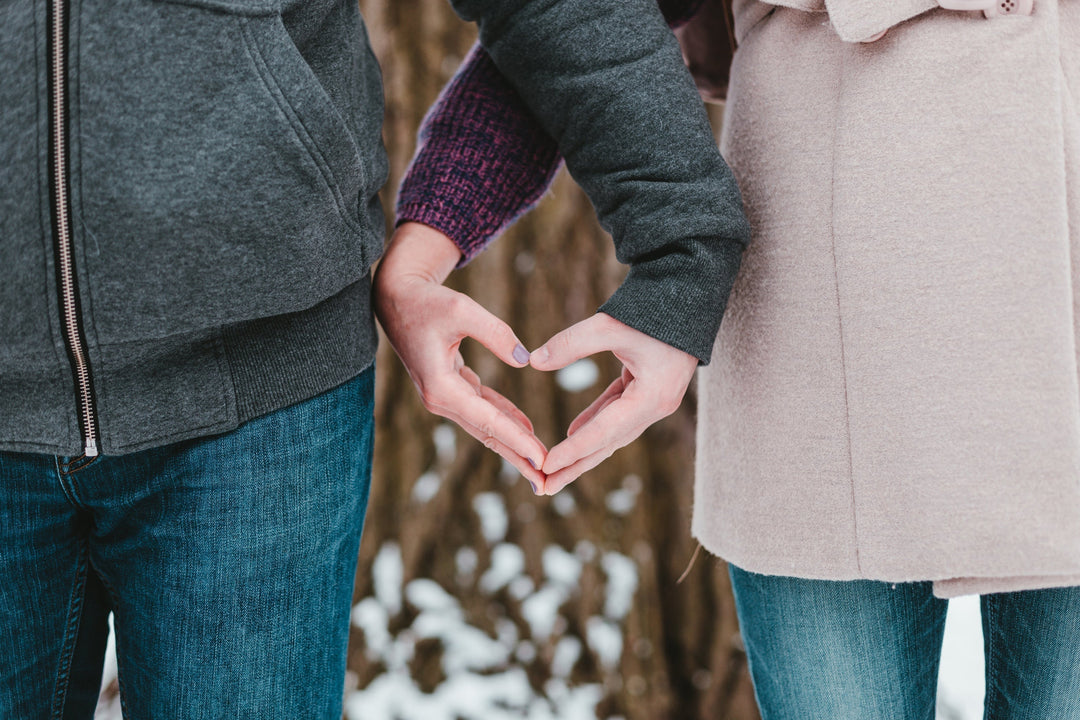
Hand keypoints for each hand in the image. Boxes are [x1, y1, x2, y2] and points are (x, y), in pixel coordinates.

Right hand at [373, 222, 546, 490]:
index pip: (487, 420)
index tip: (542, 458)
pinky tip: (526, 430)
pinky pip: (483, 410)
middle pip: (487, 434)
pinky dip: (504, 420)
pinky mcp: (450, 388)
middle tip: (547, 482)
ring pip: (486, 426)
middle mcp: (440, 399)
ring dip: (513, 445)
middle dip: (517, 457)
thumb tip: (524, 359)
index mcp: (441, 386)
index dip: (517, 440)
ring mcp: (444, 397)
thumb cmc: (427, 303)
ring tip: (540, 466)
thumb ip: (496, 333)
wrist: (396, 299)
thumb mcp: (462, 310)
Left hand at [529, 313, 696, 494]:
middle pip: (608, 442)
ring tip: (553, 469)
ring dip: (583, 449)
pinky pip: (616, 412)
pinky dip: (594, 423)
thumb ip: (572, 343)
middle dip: (576, 465)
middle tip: (544, 487)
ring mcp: (654, 399)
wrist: (691, 292)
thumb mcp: (610, 325)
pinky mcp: (648, 388)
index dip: (573, 450)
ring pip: (611, 431)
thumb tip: (533, 361)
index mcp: (652, 397)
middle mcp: (656, 406)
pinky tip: (572, 432)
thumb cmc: (654, 308)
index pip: (604, 432)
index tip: (546, 465)